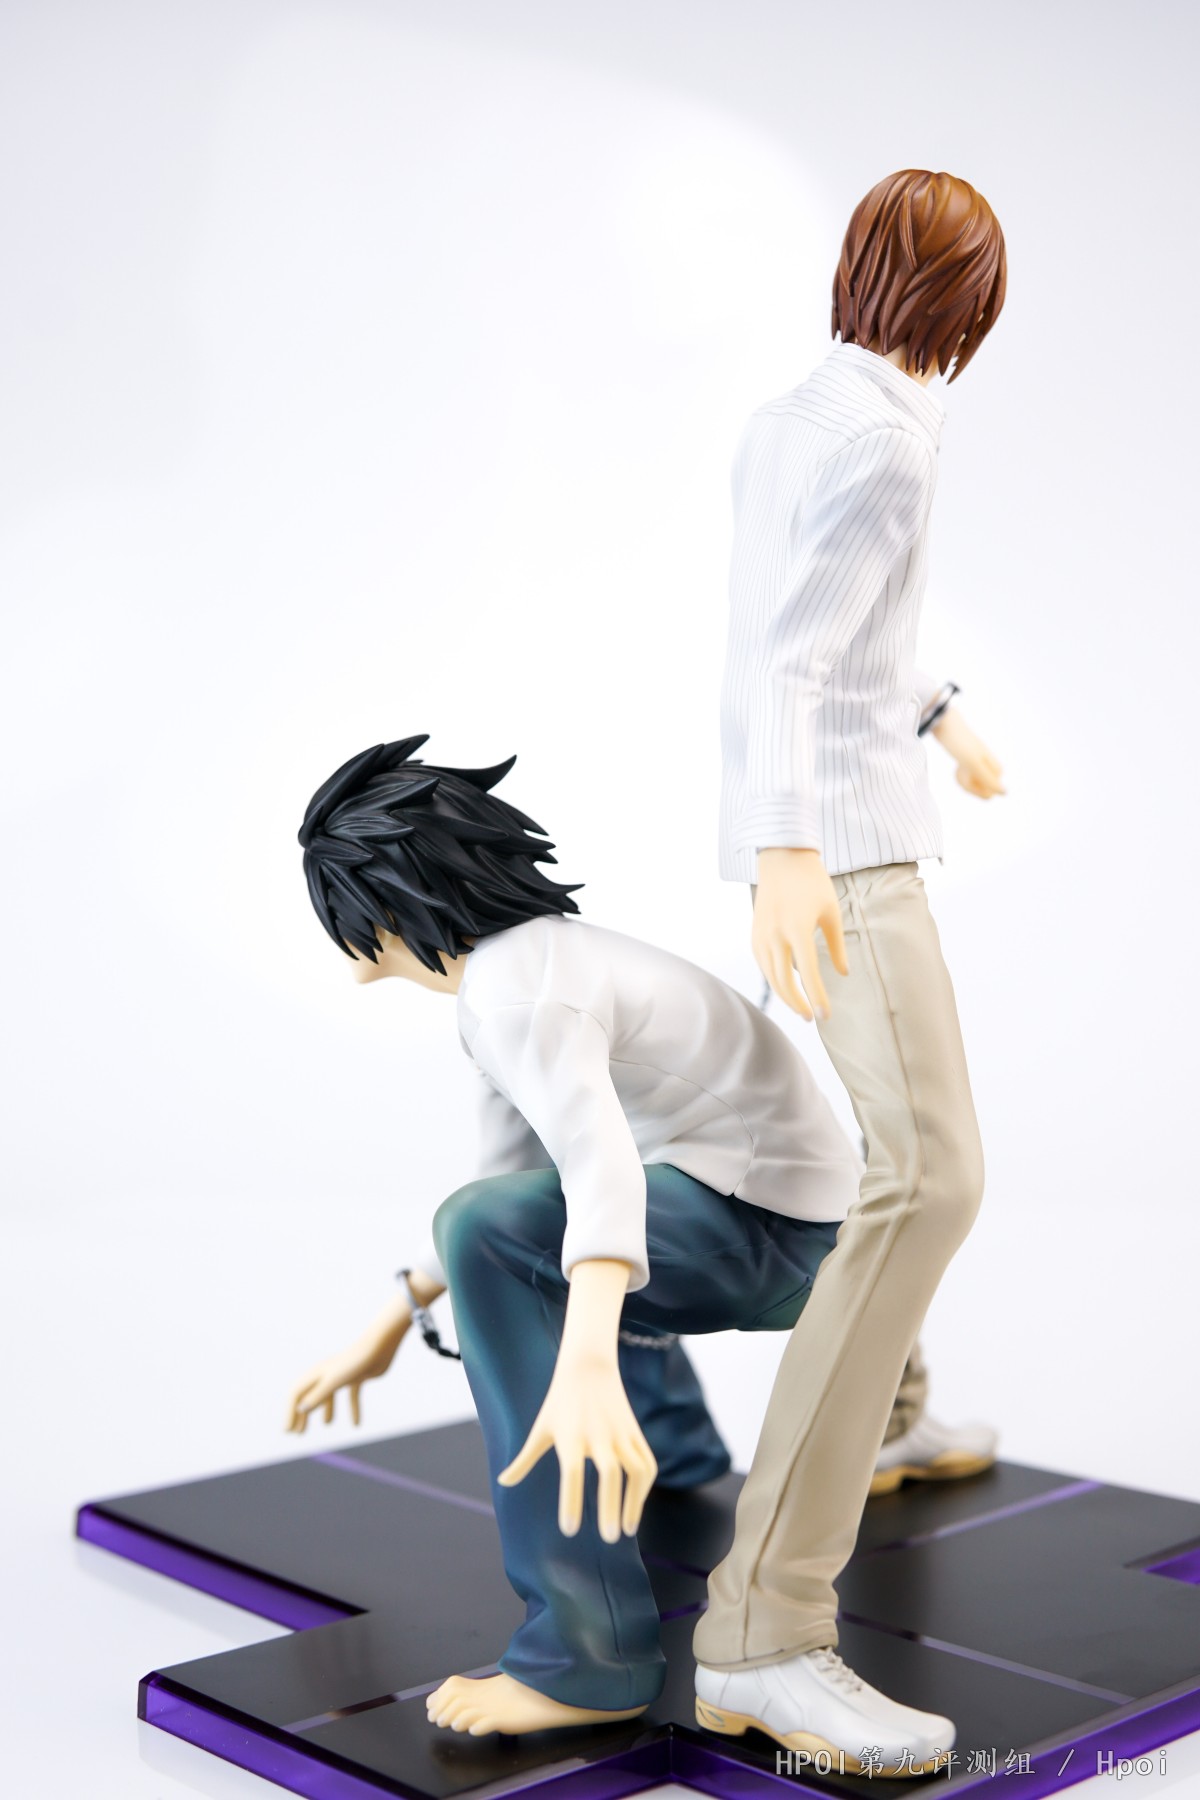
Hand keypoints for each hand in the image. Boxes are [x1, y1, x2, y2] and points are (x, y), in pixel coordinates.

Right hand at [286, 1321, 407, 1432]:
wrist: (380, 1345)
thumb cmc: (355, 1361)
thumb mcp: (334, 1381)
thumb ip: (318, 1395)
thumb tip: (301, 1410)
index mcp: (317, 1374)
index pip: (296, 1394)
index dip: (290, 1412)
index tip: (289, 1431)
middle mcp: (327, 1374)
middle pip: (309, 1396)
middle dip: (303, 1414)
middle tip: (299, 1433)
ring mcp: (342, 1376)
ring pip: (330, 1396)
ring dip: (327, 1410)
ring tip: (327, 1424)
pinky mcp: (358, 1378)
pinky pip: (352, 1396)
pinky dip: (353, 1409)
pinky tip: (357, 1424)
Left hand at [498, 1351, 657, 1541]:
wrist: (588, 1368)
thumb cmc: (559, 1403)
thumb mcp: (540, 1429)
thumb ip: (524, 1459)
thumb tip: (503, 1483)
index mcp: (570, 1436)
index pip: (571, 1472)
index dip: (570, 1500)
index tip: (569, 1530)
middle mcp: (598, 1435)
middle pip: (610, 1473)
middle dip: (611, 1507)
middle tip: (610, 1539)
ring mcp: (620, 1433)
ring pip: (636, 1469)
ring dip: (634, 1501)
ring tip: (628, 1530)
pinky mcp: (635, 1433)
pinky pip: (647, 1464)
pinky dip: (644, 1487)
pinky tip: (635, 1507)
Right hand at [753, 847, 848, 1019]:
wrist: (782, 859)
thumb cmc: (813, 883)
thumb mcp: (832, 912)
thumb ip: (836, 945)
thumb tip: (842, 974)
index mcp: (797, 929)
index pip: (807, 973)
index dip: (817, 997)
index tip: (826, 1016)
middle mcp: (775, 935)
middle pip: (784, 982)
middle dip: (798, 1004)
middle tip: (813, 1017)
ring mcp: (761, 935)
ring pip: (770, 977)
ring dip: (785, 996)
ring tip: (801, 1007)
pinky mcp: (754, 934)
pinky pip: (763, 965)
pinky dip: (774, 980)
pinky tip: (786, 986)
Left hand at [931, 707, 1005, 798]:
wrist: (943, 722)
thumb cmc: (959, 742)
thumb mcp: (973, 764)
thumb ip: (988, 779)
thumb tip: (1006, 794)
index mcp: (993, 762)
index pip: (994, 787)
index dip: (981, 789)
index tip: (970, 780)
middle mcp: (988, 761)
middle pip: (984, 784)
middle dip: (971, 784)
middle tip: (961, 770)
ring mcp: (977, 759)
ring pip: (975, 779)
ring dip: (964, 779)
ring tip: (958, 768)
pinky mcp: (967, 756)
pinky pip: (967, 773)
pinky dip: (960, 773)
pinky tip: (957, 767)